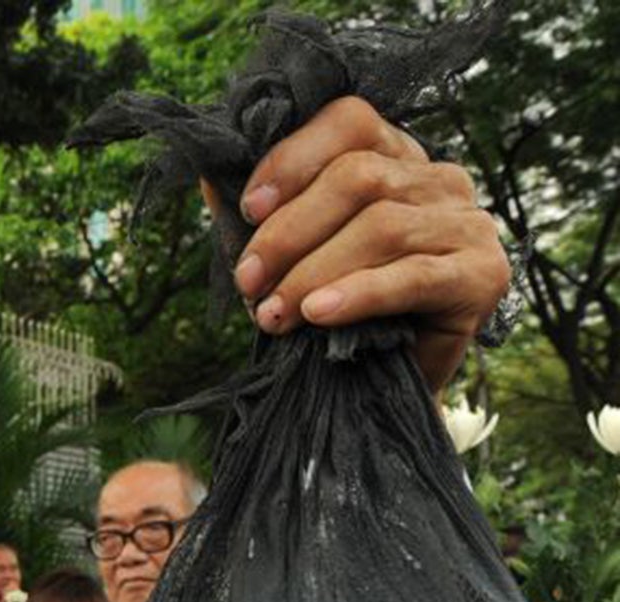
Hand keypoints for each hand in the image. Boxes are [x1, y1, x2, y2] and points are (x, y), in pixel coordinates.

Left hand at [225, 96, 508, 394]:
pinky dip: (358, 294)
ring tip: (272, 314)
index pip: (349, 122)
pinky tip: (318, 314)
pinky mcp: (482, 276)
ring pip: (381, 226)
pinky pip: (413, 276)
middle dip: (289, 233)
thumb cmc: (337, 311)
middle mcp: (439, 179)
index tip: (247, 210)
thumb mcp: (295, 255)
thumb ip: (262, 214)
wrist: (382, 389)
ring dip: (312, 272)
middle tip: (249, 283)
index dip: (293, 159)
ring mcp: (468, 224)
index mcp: (395, 157)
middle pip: (358, 178)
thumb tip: (209, 175)